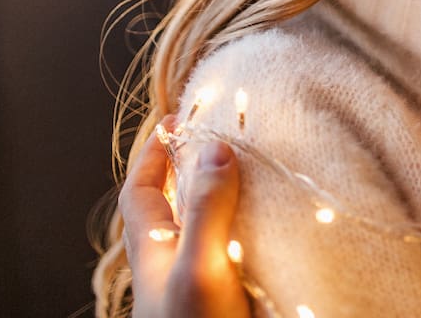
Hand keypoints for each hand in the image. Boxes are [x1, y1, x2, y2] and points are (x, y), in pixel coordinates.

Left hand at [119, 116, 251, 317]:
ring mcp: (198, 284)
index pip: (141, 190)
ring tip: (259, 176)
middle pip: (172, 207)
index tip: (175, 120)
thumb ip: (207, 209)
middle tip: (227, 140)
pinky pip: (235, 256)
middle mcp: (173, 264)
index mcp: (154, 249)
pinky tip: (280, 231)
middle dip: (194, 172)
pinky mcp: (226, 301)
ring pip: (205, 232)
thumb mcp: (199, 265)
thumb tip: (215, 148)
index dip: (153, 154)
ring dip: (227, 203)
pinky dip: (252, 236)